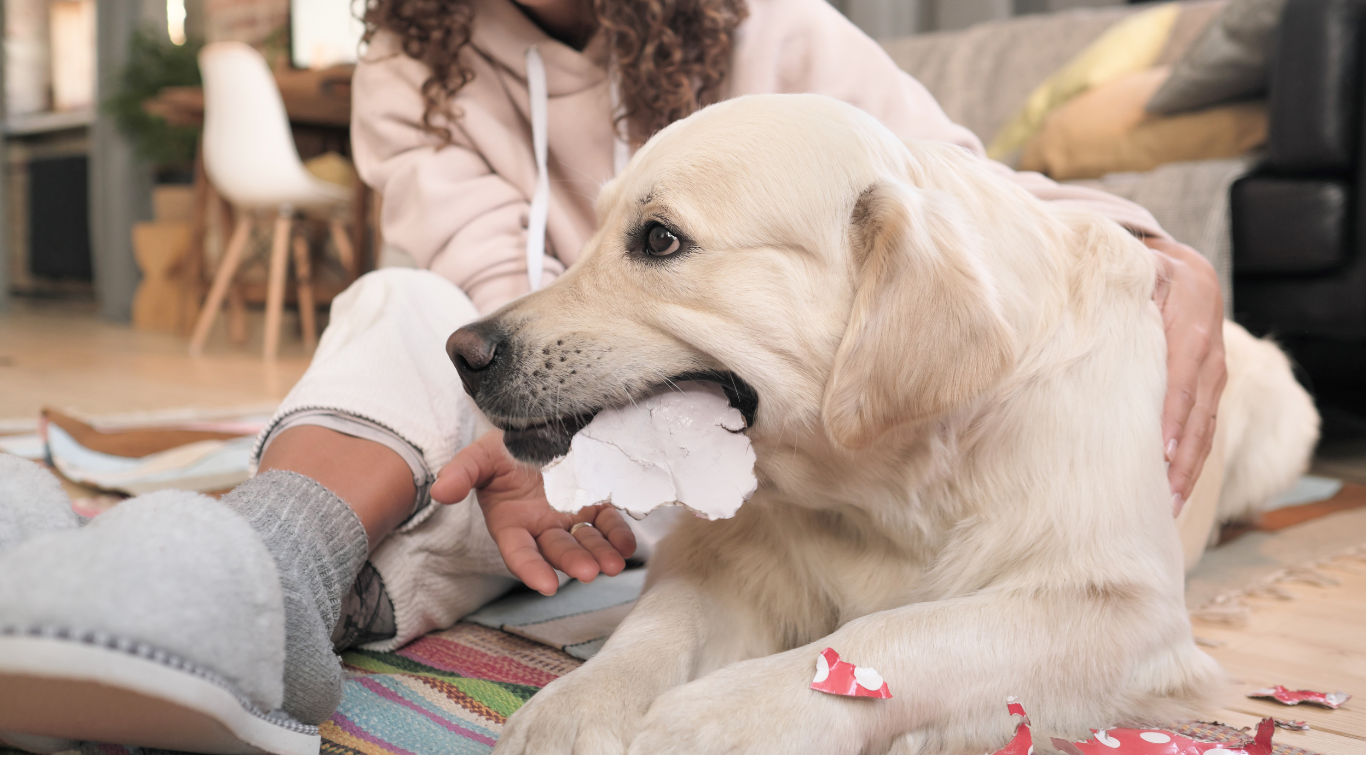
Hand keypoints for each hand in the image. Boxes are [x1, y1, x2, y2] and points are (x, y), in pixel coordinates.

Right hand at [431, 430, 636, 594]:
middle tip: (589, 572)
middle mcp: (542, 526)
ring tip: (614, 564)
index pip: (518, 551)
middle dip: (573, 562)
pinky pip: (608, 523)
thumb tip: (440, 491)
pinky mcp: (595, 503)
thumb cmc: (504, 447)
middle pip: (558, 550)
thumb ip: (462, 473)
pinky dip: (618, 535)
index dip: (530, 569)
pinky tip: (627, 545)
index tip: (546, 585)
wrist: (536, 425)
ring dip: (600, 554)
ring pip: (585, 541)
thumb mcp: (480, 455)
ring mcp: (570, 515)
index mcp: (511, 522)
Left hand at [1145, 236, 1226, 515]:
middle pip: (1198, 415)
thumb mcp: (1139, 269)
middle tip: (1162, 499)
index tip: (1159, 452)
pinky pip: (1204, 431)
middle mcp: (1210, 356)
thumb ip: (1120, 286)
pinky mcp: (1209, 392)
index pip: (1182, 379)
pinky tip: (1172, 494)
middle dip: (1181, 460)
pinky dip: (1190, 463)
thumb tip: (1089, 298)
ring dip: (1188, 472)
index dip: (1172, 417)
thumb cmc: (1148, 271)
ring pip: (1205, 430)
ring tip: (1168, 510)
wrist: (1189, 272)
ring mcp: (1214, 377)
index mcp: (1191, 327)